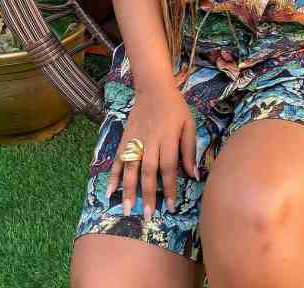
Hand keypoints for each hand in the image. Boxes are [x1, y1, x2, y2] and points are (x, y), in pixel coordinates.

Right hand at [105, 85, 198, 221]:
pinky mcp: (125, 138)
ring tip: (126, 209)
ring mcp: (135, 139)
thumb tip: (194, 175)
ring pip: (131, 167)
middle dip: (147, 195)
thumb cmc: (175, 108)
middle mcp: (150, 140)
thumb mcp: (189, 124)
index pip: (168, 167)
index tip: (170, 207)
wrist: (154, 88)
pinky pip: (117, 159)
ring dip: (128, 190)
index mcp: (168, 138)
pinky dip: (113, 175)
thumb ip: (190, 149)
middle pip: (148, 171)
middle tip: (147, 216)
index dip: (169, 188)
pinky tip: (109, 191)